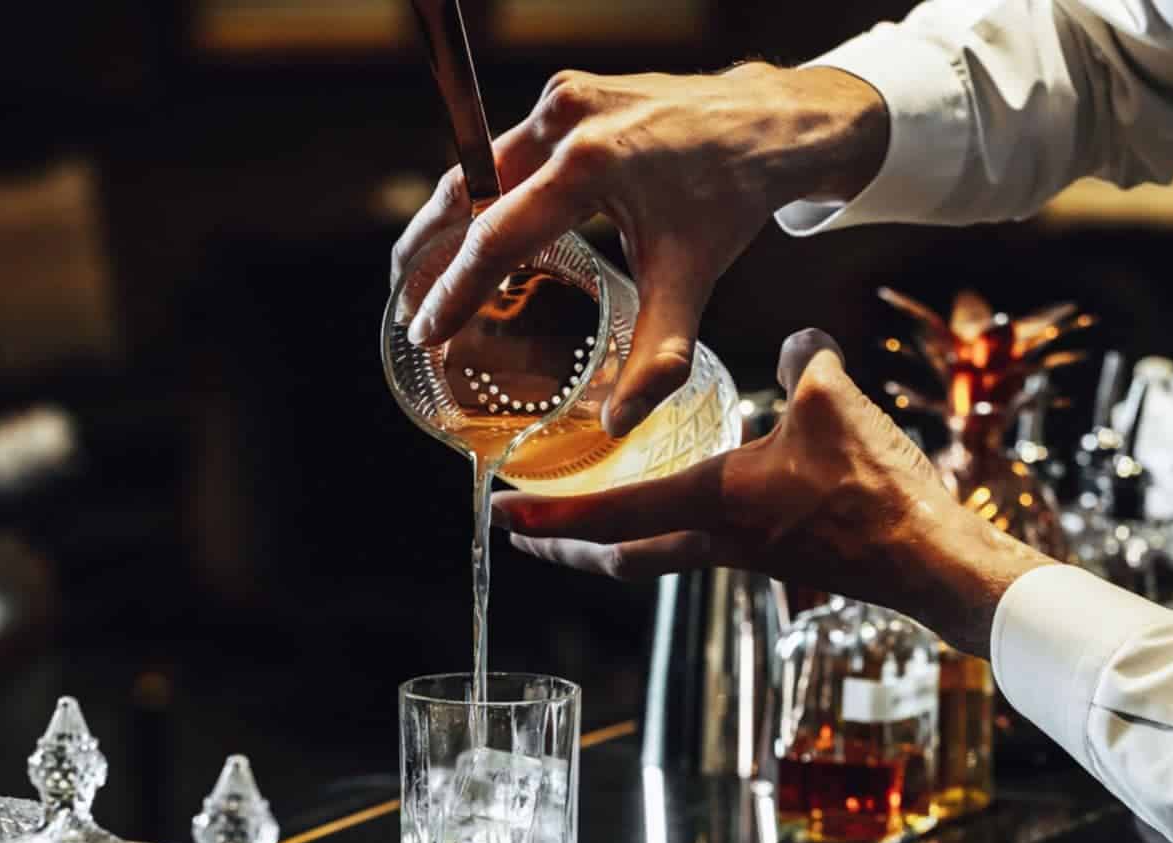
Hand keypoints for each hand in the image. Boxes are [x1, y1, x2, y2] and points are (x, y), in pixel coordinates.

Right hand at [392, 62, 887, 435]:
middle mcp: (568, 120)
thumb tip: (618, 421)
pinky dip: (484, 193)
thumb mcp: (692, 281)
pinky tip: (476, 234)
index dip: (454, 291)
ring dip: (448, 221)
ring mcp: (565, 98)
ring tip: (425, 273)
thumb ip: (656, 356)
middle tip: (405, 302)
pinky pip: (508, 150)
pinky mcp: (569, 92)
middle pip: (466, 192)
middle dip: (425, 250)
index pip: (497, 236)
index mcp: (591, 164)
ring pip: (480, 167)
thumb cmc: (730, 198)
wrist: (767, 125)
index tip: (426, 331)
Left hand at [492, 330, 1054, 656]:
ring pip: (652, 556)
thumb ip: (801, 362)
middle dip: (563, 547)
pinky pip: (695, 547)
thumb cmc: (875, 491)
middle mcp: (713, 539)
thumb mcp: (832, 403)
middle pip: (615, 555)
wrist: (927, 560)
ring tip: (578, 526)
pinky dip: (663, 532)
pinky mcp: (771, 555)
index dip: (548, 514)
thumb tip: (794, 340)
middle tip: (521, 534)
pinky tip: (679, 504)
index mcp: (712, 504)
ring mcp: (741, 554)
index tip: (500, 513)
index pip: (609, 515)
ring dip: (608, 543)